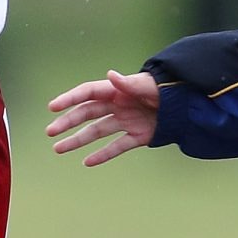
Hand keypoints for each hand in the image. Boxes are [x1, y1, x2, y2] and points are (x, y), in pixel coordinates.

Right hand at [44, 70, 159, 163]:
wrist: (187, 104)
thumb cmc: (166, 89)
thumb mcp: (148, 86)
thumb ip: (129, 84)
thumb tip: (111, 76)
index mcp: (117, 90)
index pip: (87, 93)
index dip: (70, 99)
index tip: (53, 107)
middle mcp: (117, 105)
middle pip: (87, 114)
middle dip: (67, 123)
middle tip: (50, 132)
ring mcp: (126, 121)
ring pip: (96, 132)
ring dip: (77, 140)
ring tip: (58, 149)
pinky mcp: (137, 136)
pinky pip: (116, 147)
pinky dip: (102, 155)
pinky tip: (87, 162)